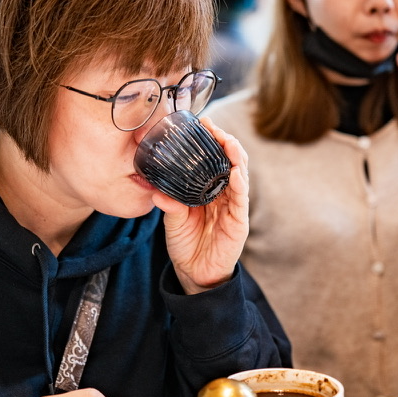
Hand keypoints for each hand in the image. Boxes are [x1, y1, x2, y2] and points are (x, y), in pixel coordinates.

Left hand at [155, 117, 248, 294]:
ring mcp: (233, 207)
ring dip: (235, 156)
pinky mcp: (239, 222)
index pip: (214, 159)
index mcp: (209, 190)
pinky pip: (241, 199)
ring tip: (227, 141)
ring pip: (240, 174)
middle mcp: (224, 195)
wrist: (194, 274)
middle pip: (230, 161)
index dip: (211, 140)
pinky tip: (234, 171)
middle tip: (212, 125)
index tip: (202, 122)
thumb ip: (170, 205)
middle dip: (224, 141)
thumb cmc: (186, 244)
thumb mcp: (173, 221)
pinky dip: (239, 184)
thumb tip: (157, 191)